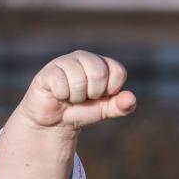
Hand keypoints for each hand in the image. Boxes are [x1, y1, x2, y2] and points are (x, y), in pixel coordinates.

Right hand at [18, 50, 135, 131]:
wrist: (55, 121)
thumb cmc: (83, 110)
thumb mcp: (106, 110)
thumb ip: (121, 106)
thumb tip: (131, 98)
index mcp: (102, 63)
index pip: (118, 71)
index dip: (111, 90)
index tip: (101, 96)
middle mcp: (84, 57)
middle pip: (99, 73)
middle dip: (93, 93)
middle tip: (85, 97)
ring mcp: (65, 62)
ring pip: (79, 79)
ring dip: (76, 97)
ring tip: (70, 96)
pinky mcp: (48, 71)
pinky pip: (61, 83)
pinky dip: (62, 95)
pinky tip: (58, 94)